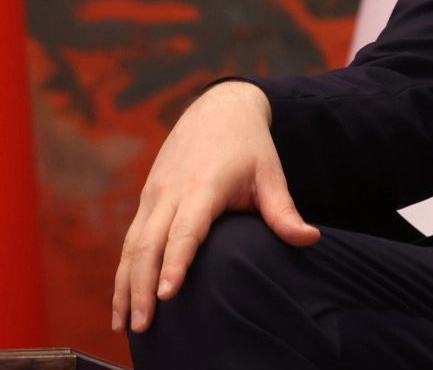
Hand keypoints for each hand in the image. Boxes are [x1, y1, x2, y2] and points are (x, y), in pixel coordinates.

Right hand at [111, 81, 319, 332]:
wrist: (218, 108)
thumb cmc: (249, 145)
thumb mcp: (270, 173)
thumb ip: (283, 211)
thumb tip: (310, 239)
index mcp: (203, 185)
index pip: (186, 230)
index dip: (176, 262)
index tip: (167, 293)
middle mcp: (171, 192)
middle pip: (149, 244)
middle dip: (142, 287)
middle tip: (144, 325)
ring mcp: (154, 196)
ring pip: (132, 245)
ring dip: (124, 285)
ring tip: (122, 323)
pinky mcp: (147, 200)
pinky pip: (130, 240)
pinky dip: (122, 271)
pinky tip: (122, 300)